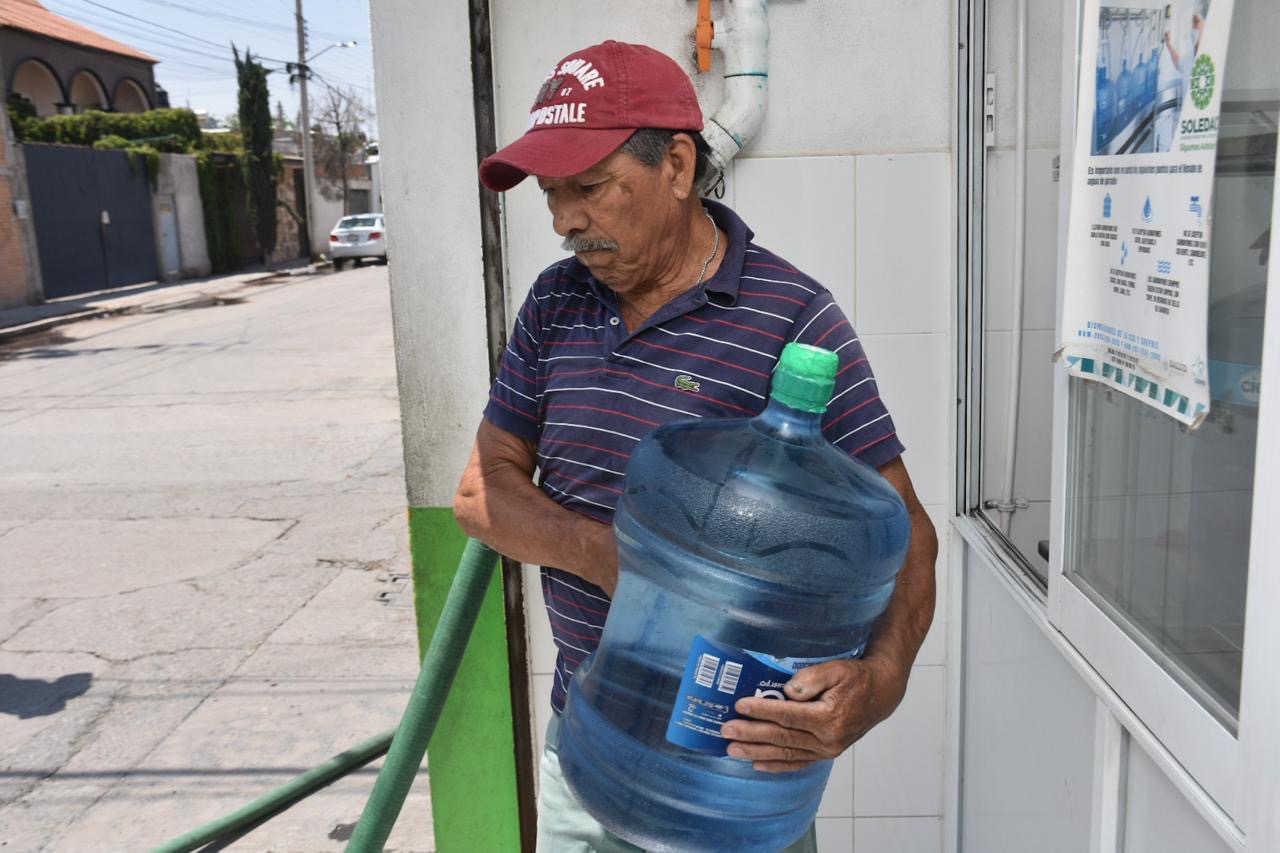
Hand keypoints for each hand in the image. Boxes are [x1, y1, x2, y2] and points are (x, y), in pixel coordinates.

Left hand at [720, 654, 908, 772]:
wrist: (881, 694)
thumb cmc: (856, 678)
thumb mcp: (836, 670)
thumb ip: (811, 679)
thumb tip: (786, 692)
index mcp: (829, 717)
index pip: (788, 716)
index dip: (762, 711)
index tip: (739, 705)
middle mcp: (827, 739)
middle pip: (782, 737)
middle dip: (750, 734)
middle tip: (725, 731)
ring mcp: (826, 750)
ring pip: (785, 753)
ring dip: (756, 752)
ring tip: (732, 750)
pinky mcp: (825, 754)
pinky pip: (797, 763)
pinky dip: (776, 765)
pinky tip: (757, 764)